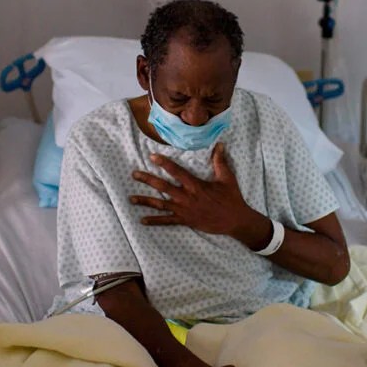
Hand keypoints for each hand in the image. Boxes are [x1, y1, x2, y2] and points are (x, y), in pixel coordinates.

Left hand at [130, 143, 269, 244]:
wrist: (235, 220)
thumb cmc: (231, 198)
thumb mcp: (227, 178)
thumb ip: (220, 161)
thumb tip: (220, 144)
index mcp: (195, 185)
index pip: (176, 171)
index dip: (163, 163)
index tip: (152, 156)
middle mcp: (186, 197)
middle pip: (162, 187)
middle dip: (147, 179)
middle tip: (134, 174)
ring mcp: (184, 210)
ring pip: (160, 204)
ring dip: (145, 201)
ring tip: (131, 198)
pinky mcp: (185, 220)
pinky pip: (167, 221)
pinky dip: (154, 221)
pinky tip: (142, 220)